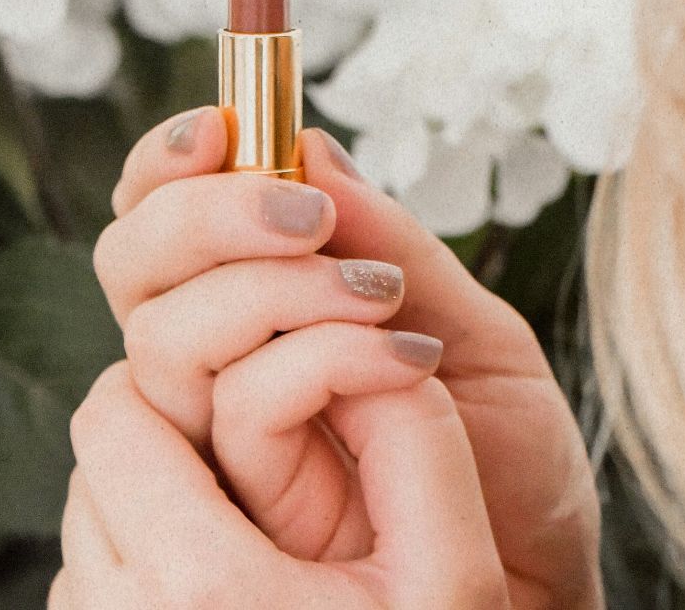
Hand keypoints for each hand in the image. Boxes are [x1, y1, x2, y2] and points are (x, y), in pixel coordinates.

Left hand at [49, 360, 510, 608]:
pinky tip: (226, 595)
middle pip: (94, 461)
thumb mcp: (452, 575)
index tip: (251, 391)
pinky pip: (92, 587)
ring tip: (251, 533)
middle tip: (255, 448)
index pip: (118, 411)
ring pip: (86, 520)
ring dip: (153, 501)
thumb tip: (376, 336)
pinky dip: (141, 568)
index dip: (182, 380)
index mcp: (199, 587)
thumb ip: (416, 439)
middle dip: (168, 433)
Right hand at [94, 108, 601, 607]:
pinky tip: (399, 361)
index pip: (169, 218)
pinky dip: (306, 366)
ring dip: (265, 288)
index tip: (220, 123)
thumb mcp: (481, 333)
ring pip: (160, 335)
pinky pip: (228, 416)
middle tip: (305, 215)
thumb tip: (306, 142)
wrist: (551, 593)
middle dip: (202, 213)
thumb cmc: (517, 476)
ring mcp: (222, 440)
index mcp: (270, 311)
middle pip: (133, 265)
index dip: (170, 164)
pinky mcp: (243, 506)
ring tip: (380, 296)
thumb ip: (392, 244)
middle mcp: (225, 368)